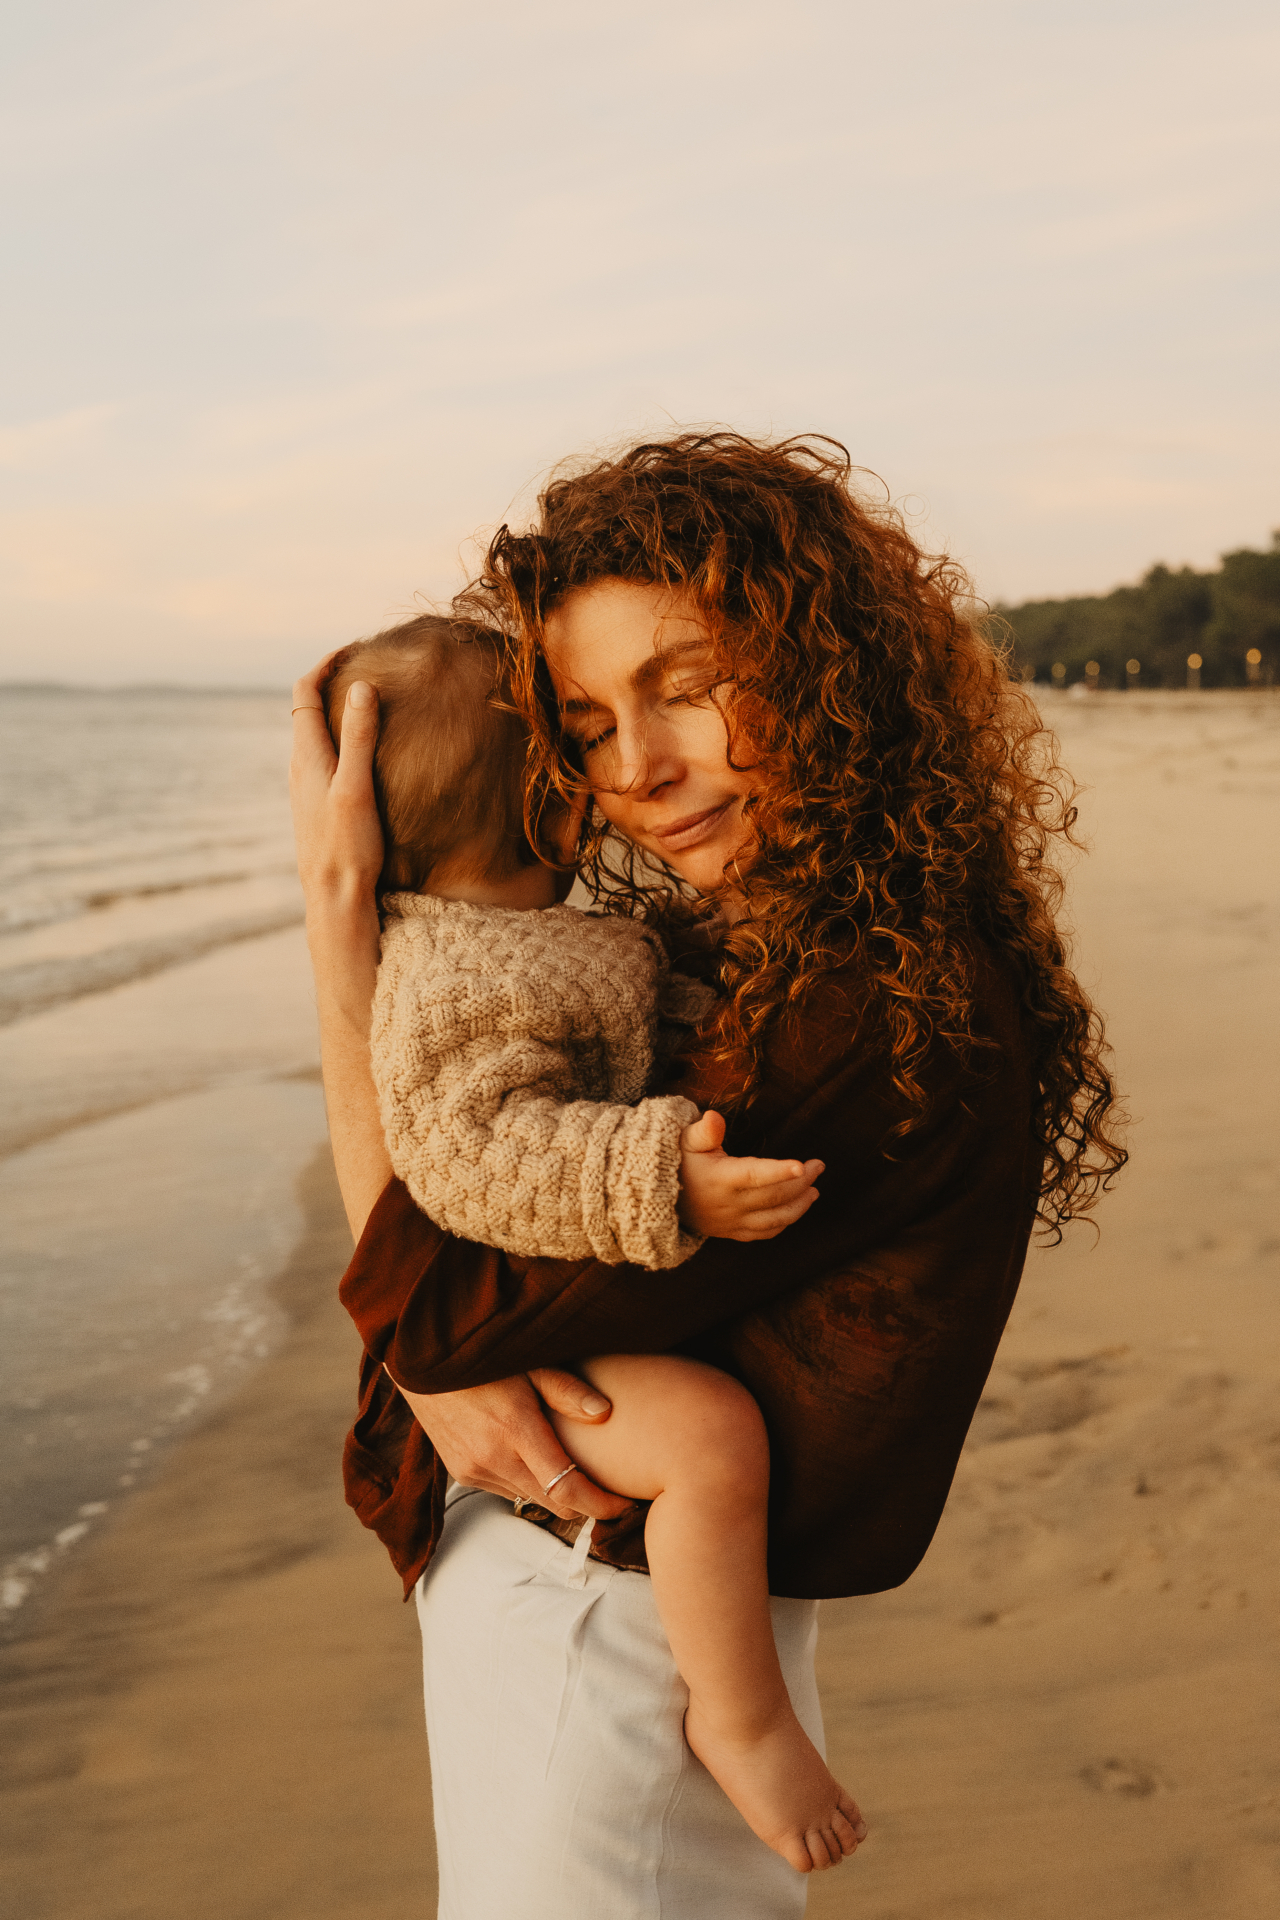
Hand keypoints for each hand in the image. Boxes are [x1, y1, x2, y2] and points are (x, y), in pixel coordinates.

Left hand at [289, 657, 384, 908]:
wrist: (333, 896)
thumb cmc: (347, 845)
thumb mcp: (356, 786)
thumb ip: (360, 737)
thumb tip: (362, 686)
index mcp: (307, 755)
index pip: (305, 693)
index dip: (325, 663)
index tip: (354, 648)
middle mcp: (300, 766)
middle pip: (309, 709)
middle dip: (334, 682)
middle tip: (368, 667)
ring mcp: (307, 786)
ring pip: (317, 734)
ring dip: (338, 711)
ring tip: (371, 701)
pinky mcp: (317, 804)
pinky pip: (326, 757)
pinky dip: (343, 738)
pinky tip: (366, 752)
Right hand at [394, 1369, 632, 1521]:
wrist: (422, 1362)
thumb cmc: (483, 1356)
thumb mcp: (529, 1363)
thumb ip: (566, 1390)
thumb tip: (606, 1413)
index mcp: (515, 1429)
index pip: (567, 1489)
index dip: (601, 1505)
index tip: (626, 1505)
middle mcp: (492, 1458)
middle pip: (553, 1503)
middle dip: (586, 1503)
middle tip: (613, 1490)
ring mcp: (474, 1470)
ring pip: (530, 1499)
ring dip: (555, 1492)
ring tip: (575, 1468)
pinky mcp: (462, 1473)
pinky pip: (506, 1489)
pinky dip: (527, 1482)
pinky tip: (535, 1458)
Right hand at [677, 1109, 822, 1241]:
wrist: (657, 1199)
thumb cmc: (677, 1162)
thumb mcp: (685, 1141)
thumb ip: (703, 1131)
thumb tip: (714, 1117)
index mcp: (720, 1179)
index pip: (754, 1175)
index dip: (779, 1171)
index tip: (802, 1164)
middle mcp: (729, 1204)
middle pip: (773, 1196)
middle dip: (801, 1181)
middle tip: (818, 1166)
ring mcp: (732, 1221)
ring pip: (774, 1219)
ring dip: (799, 1206)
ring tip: (814, 1190)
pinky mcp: (732, 1232)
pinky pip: (764, 1233)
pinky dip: (784, 1223)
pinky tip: (796, 1208)